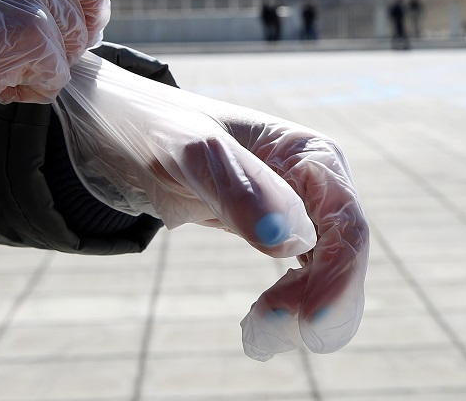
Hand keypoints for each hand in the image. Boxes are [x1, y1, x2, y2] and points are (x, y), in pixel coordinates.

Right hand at [0, 0, 108, 115]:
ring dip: (35, 69)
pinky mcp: (32, 34)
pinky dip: (27, 90)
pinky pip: (55, 77)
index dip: (82, 9)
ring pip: (68, 49)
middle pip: (78, 16)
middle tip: (9, 60)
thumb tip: (59, 13)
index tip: (74, 33)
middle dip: (54, 47)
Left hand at [55, 53, 368, 360]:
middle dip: (319, 301)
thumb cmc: (156, 130)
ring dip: (303, 309)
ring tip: (257, 335)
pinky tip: (258, 322)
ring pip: (327, 271)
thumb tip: (288, 241)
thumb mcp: (188, 153)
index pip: (345, 222)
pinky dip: (288, 304)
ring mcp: (295, 208)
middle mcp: (313, 181)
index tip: (307, 321)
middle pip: (344, 253)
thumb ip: (238, 189)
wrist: (120, 135)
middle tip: (267, 334)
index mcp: (309, 153)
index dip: (338, 276)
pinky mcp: (274, 232)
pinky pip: (301, 276)